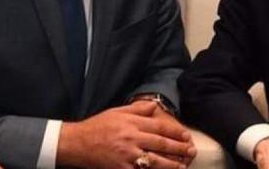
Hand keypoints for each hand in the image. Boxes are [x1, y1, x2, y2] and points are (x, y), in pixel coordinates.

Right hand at [58, 102, 195, 168]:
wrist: (77, 143)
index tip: (186, 136)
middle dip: (179, 149)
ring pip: (155, 162)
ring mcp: (127, 156)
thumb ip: (138, 109)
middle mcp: (131, 139)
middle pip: (161, 145)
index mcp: (131, 123)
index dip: (175, 133)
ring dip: (171, 165)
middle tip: (191, 151)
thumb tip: (155, 106)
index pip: (159, 128)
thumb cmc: (97, 126)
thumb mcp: (117, 112)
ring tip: (183, 166)